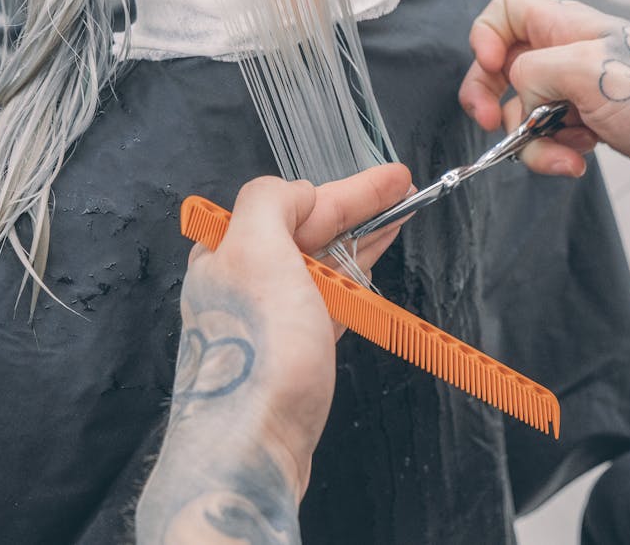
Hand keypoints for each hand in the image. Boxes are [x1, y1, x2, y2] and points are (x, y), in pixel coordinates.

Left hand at [138, 164, 411, 543]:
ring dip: (358, 243)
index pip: (294, 203)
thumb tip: (295, 193)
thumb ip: (270, 204)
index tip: (392, 178)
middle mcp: (241, 284)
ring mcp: (265, 322)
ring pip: (319, 268)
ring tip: (395, 225)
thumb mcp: (257, 254)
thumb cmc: (257, 356)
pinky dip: (350, 286)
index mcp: (227, 252)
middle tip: (402, 193)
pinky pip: (323, 306)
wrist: (249, 451)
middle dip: (358, 210)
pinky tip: (367, 279)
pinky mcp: (287, 358)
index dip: (349, 189)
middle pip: (309, 233)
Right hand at [458, 0, 629, 183]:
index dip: (486, 37)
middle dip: (491, 100)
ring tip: (566, 155)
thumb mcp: (589, 73)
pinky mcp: (587, 124)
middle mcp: (567, 55)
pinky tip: (582, 159)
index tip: (492, 69)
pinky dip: (555, 153)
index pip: (506, 11)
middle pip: (501, 68)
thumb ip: (535, 73)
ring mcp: (576, 92)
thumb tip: (516, 98)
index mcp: (566, 28)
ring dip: (533, 142)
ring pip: (522, 113)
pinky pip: (548, 138)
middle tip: (493, 125)